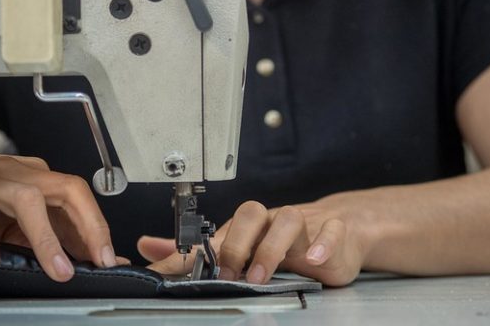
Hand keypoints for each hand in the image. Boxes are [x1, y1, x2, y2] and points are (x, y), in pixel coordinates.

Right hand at [0, 142, 122, 281]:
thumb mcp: (9, 220)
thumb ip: (42, 236)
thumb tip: (82, 261)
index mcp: (35, 178)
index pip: (78, 195)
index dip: (97, 226)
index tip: (108, 259)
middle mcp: (16, 173)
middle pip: (63, 190)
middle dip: (86, 226)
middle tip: (95, 262)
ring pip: (25, 199)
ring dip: (45, 236)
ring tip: (56, 269)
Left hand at [139, 197, 365, 286]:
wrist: (339, 230)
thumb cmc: (286, 240)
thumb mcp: (241, 247)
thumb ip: (195, 252)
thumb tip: (149, 248)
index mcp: (250, 226)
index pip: (222, 229)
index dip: (205, 249)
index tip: (193, 270)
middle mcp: (272, 222)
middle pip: (252, 212)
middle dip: (238, 244)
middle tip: (229, 274)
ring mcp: (304, 226)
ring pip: (288, 218)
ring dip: (272, 248)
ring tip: (261, 276)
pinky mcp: (333, 235)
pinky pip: (332, 231)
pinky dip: (324, 243)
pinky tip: (315, 259)